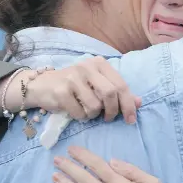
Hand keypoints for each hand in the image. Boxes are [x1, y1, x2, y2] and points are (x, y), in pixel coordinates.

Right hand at [25, 56, 140, 123]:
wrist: (43, 85)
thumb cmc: (75, 86)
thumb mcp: (98, 85)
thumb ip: (118, 92)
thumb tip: (139, 102)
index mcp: (100, 63)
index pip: (121, 85)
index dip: (128, 104)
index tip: (131, 120)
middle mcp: (87, 66)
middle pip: (110, 94)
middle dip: (113, 111)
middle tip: (108, 119)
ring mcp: (73, 77)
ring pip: (95, 106)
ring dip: (93, 115)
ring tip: (87, 111)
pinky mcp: (61, 90)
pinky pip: (80, 112)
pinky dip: (81, 117)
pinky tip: (75, 110)